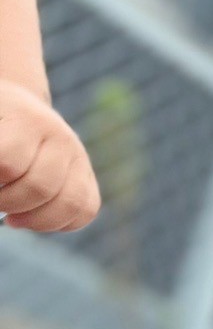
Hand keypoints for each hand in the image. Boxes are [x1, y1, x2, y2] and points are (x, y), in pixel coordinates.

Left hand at [0, 79, 97, 231]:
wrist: (16, 104)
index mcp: (27, 120)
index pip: (8, 164)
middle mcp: (61, 138)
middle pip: (40, 188)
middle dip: (9, 204)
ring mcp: (79, 157)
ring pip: (69, 204)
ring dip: (35, 220)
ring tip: (11, 219)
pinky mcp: (88, 175)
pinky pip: (86, 210)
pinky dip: (60, 223)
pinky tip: (35, 218)